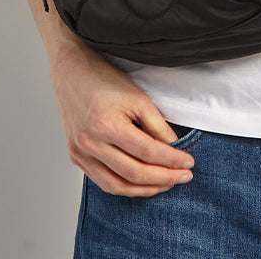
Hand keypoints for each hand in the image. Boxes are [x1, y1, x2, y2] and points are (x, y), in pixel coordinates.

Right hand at [49, 38, 194, 196]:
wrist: (72, 72)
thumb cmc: (104, 79)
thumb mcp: (137, 97)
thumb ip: (157, 125)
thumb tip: (175, 148)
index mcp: (106, 125)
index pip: (147, 152)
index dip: (171, 160)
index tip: (188, 163)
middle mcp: (90, 143)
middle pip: (133, 173)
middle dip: (163, 178)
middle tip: (184, 177)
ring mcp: (80, 152)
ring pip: (117, 185)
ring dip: (144, 189)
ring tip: (165, 184)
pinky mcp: (75, 157)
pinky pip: (102, 181)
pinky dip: (124, 186)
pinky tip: (140, 183)